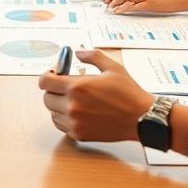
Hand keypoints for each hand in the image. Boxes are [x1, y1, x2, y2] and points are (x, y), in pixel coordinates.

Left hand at [38, 49, 153, 142]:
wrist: (142, 118)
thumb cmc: (128, 93)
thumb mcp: (112, 67)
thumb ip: (92, 56)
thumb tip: (78, 52)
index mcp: (77, 87)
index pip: (45, 82)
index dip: (47, 76)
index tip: (53, 75)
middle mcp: (72, 106)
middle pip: (46, 98)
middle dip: (53, 91)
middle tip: (65, 87)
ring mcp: (75, 123)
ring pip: (53, 113)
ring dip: (59, 106)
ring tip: (74, 100)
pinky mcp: (80, 135)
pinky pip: (62, 126)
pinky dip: (65, 119)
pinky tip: (78, 112)